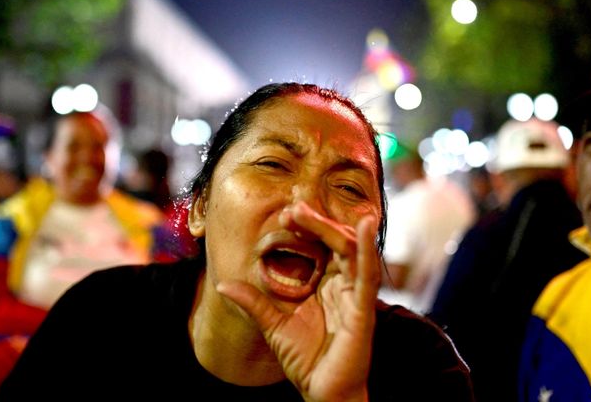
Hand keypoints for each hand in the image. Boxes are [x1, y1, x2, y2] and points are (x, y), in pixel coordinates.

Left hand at [217, 202, 379, 401]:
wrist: (322, 392)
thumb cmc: (305, 360)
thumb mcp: (273, 325)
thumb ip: (253, 302)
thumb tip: (222, 284)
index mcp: (326, 284)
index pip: (320, 246)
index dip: (306, 227)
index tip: (286, 214)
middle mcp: (343, 284)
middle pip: (335, 242)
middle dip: (315, 223)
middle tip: (293, 207)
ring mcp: (355, 294)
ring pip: (351, 250)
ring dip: (332, 227)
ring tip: (308, 212)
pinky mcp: (363, 308)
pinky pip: (368, 273)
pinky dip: (368, 248)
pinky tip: (364, 226)